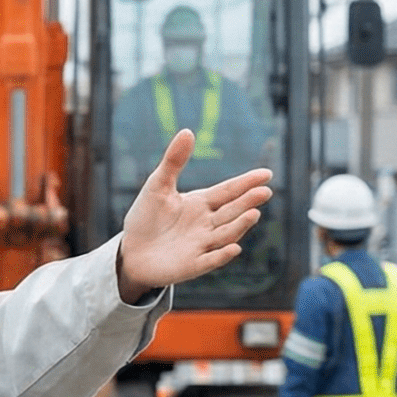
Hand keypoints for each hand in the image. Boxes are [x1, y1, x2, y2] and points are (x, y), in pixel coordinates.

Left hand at [117, 129, 272, 302]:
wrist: (130, 252)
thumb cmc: (145, 218)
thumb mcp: (157, 186)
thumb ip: (173, 162)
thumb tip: (187, 131)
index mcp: (202, 203)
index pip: (228, 191)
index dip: (246, 183)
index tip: (266, 174)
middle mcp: (207, 224)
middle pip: (232, 211)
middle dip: (248, 202)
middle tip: (263, 191)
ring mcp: (203, 245)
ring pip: (226, 234)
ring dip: (240, 225)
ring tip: (253, 213)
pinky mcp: (193, 265)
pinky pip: (211, 260)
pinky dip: (222, 255)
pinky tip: (233, 248)